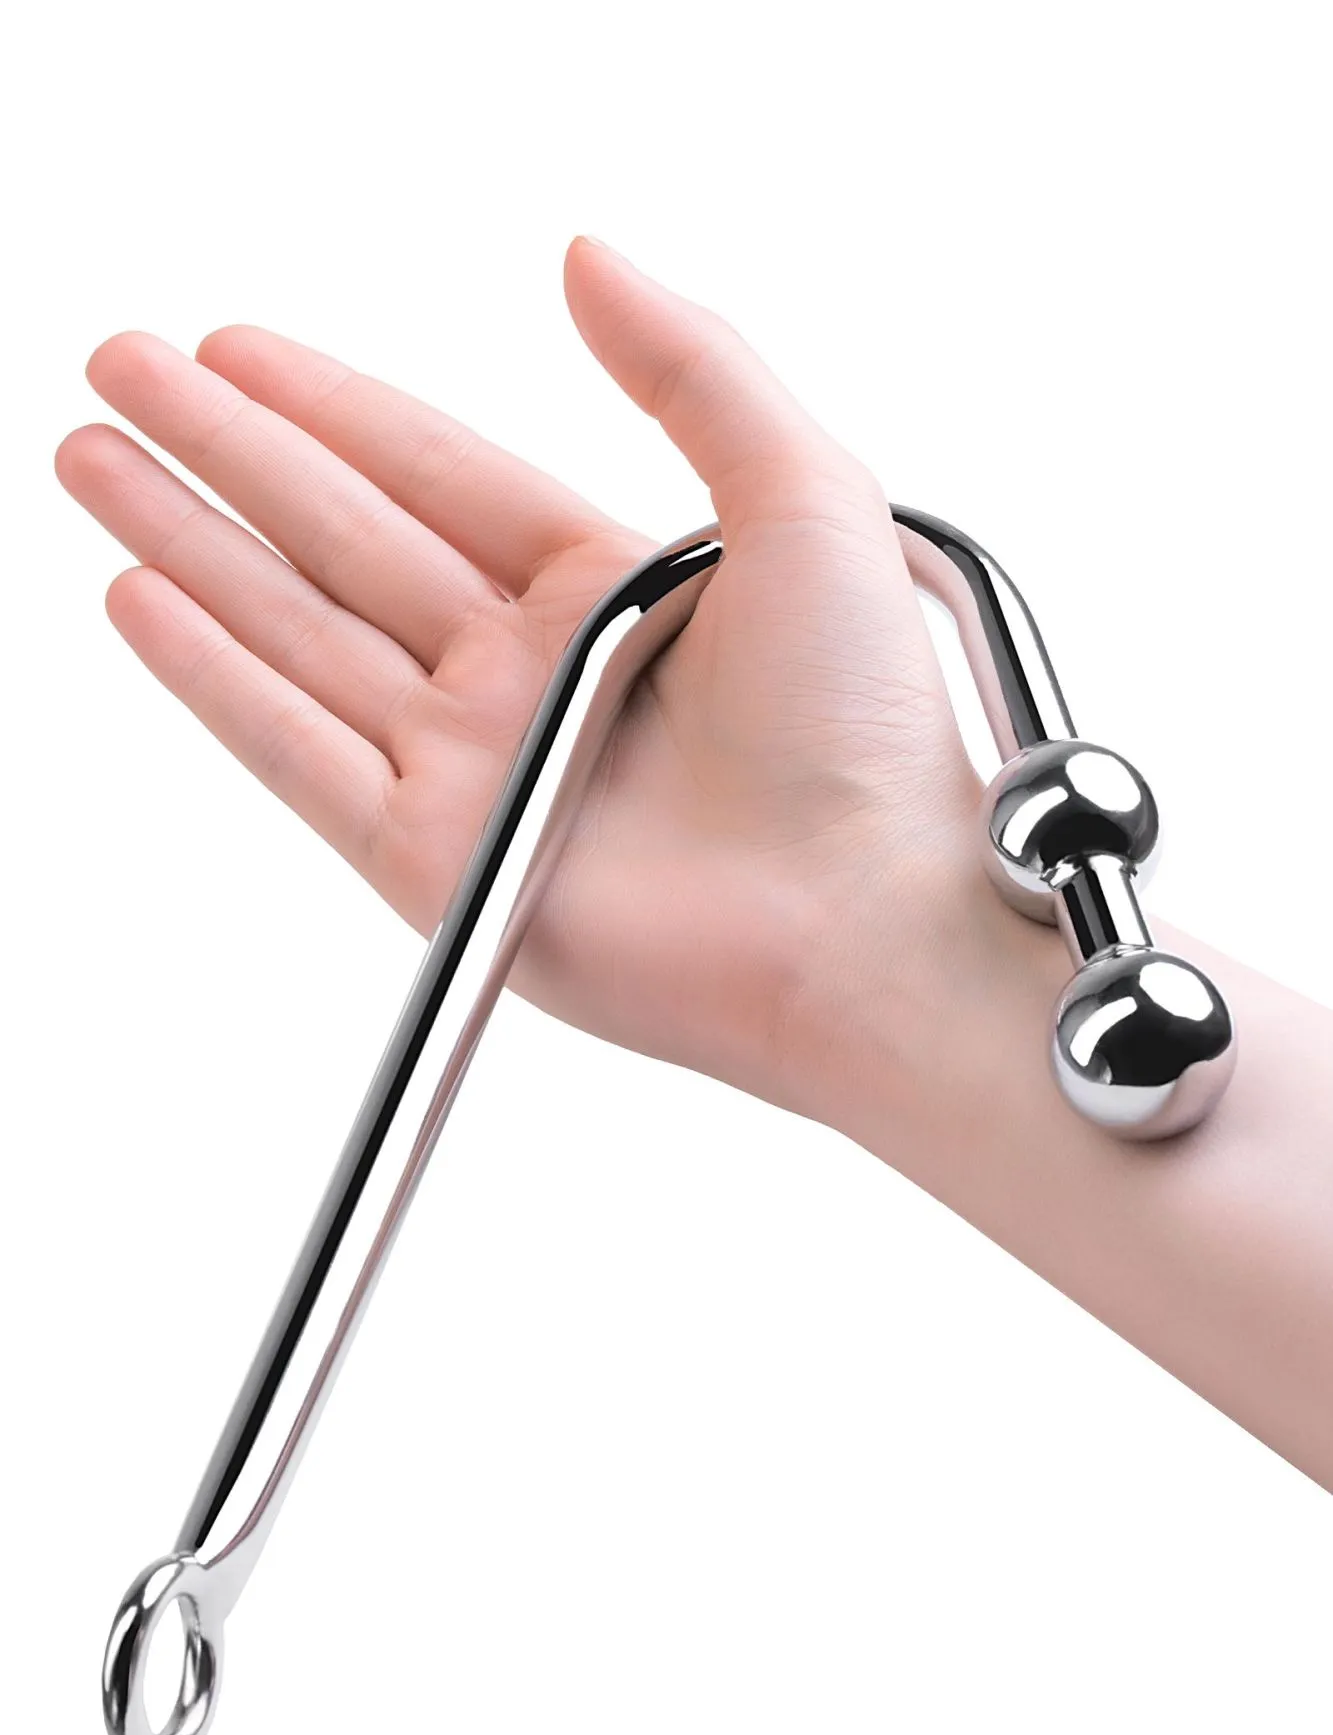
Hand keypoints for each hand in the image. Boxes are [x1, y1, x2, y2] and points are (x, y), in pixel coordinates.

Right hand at [56, 240, 988, 1115]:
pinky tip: (144, 602)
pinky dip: (216, 679)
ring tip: (98, 460)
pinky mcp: (441, 866)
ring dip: (194, 546)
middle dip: (228, 451)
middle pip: (341, 540)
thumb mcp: (807, 495)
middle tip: (127, 369)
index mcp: (608, 592)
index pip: (434, 473)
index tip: (238, 345)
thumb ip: (694, 366)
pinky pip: (299, 755)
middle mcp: (528, 677)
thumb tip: (587, 256)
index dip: (332, 405)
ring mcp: (476, 771)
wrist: (861, 924)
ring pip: (298, 634)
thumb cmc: (866, 733)